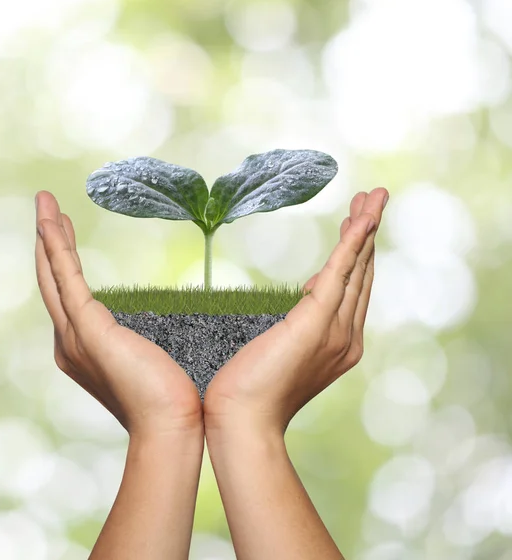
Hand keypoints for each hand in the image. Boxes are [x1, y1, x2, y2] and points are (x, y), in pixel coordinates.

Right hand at [35, 190, 202, 438]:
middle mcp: (70, 341)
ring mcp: (75, 334)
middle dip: (49, 242)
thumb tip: (159, 328)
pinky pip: (66, 276)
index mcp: (84, 348)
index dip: (63, 261)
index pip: (68, 294)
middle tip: (48, 210)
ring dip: (49, 235)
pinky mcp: (88, 327)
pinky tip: (51, 220)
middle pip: (54, 280)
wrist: (170, 424)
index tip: (65, 234)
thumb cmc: (168, 397)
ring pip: (54, 273)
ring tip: (45, 203)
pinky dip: (56, 245)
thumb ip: (143, 340)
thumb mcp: (149, 357)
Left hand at [202, 187, 388, 436]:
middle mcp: (346, 336)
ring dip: (365, 228)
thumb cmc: (250, 388)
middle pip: (361, 273)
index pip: (352, 288)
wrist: (243, 420)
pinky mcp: (317, 323)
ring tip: (374, 197)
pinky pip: (341, 273)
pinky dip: (353, 243)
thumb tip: (303, 292)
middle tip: (372, 200)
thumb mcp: (278, 345)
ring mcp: (336, 331)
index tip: (356, 225)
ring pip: (356, 268)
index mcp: (338, 343)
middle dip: (366, 233)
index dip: (357, 253)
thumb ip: (296, 320)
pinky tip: (362, 219)